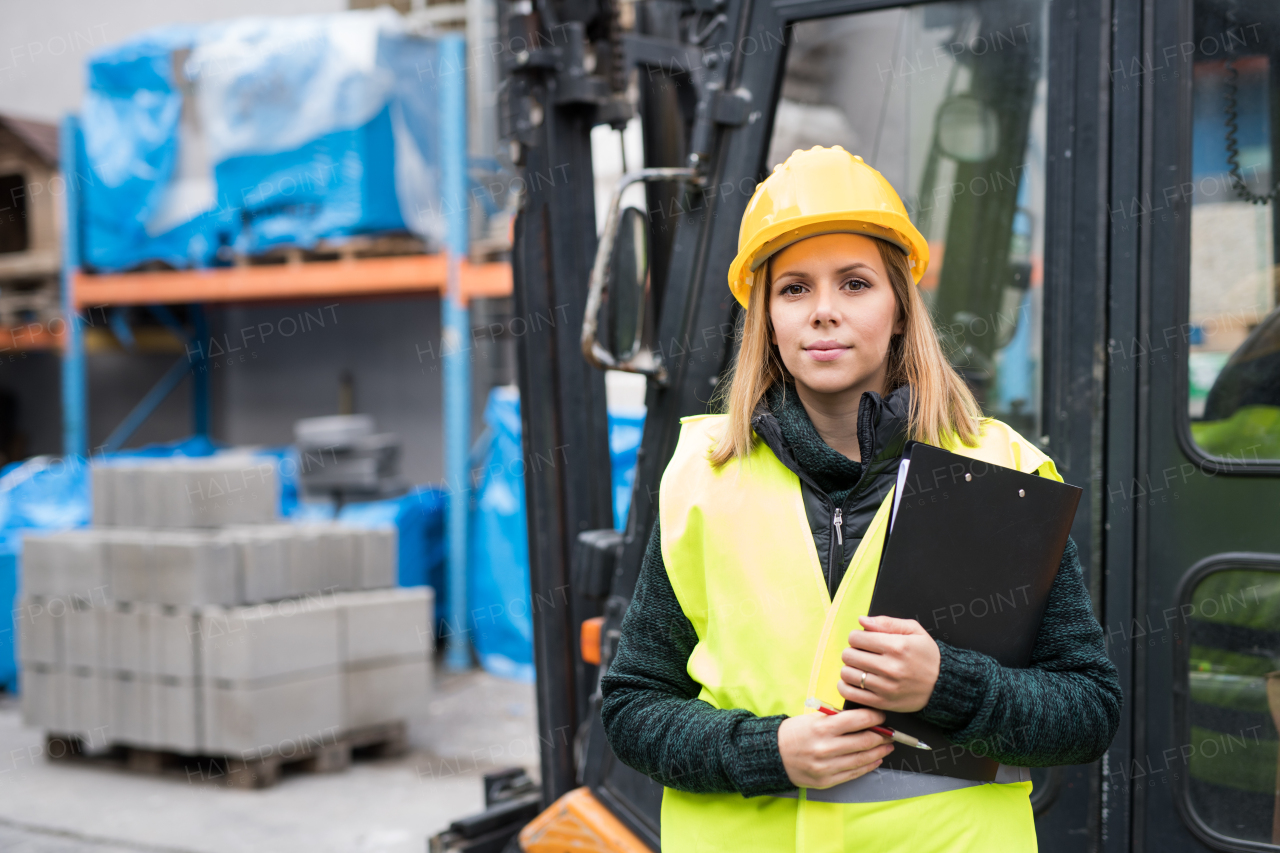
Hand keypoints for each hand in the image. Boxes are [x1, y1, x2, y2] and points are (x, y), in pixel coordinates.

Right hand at [777, 708, 893, 788]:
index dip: (875, 717)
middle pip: (864, 741)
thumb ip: (837, 719)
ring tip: (887, 746)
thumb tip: (865, 719)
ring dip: (879, 752)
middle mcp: (826, 748)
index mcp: (822, 728)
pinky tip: (875, 759)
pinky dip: (868, 766)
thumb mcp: (813, 718)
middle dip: (881, 736)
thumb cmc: (794, 732)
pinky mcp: (827, 780)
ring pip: (862, 759)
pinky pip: (853, 774)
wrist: (773, 755)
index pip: (858, 720)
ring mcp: (827, 767)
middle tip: (890, 733)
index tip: (881, 716)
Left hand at [837, 615, 940, 712]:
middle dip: (852, 651)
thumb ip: (886, 622)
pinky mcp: (882, 702)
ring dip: (849, 668)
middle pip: (849, 655)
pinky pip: (850, 693)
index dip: (856, 637)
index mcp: (897, 646)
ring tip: (860, 667)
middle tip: (862, 654)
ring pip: (847, 674)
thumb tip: (862, 620)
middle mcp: (890, 667)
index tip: (864, 641)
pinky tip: (854, 681)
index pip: (856, 638)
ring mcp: (886, 687)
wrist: (942, 685)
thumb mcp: (914, 631)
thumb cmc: (927, 656)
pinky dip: (846, 686)